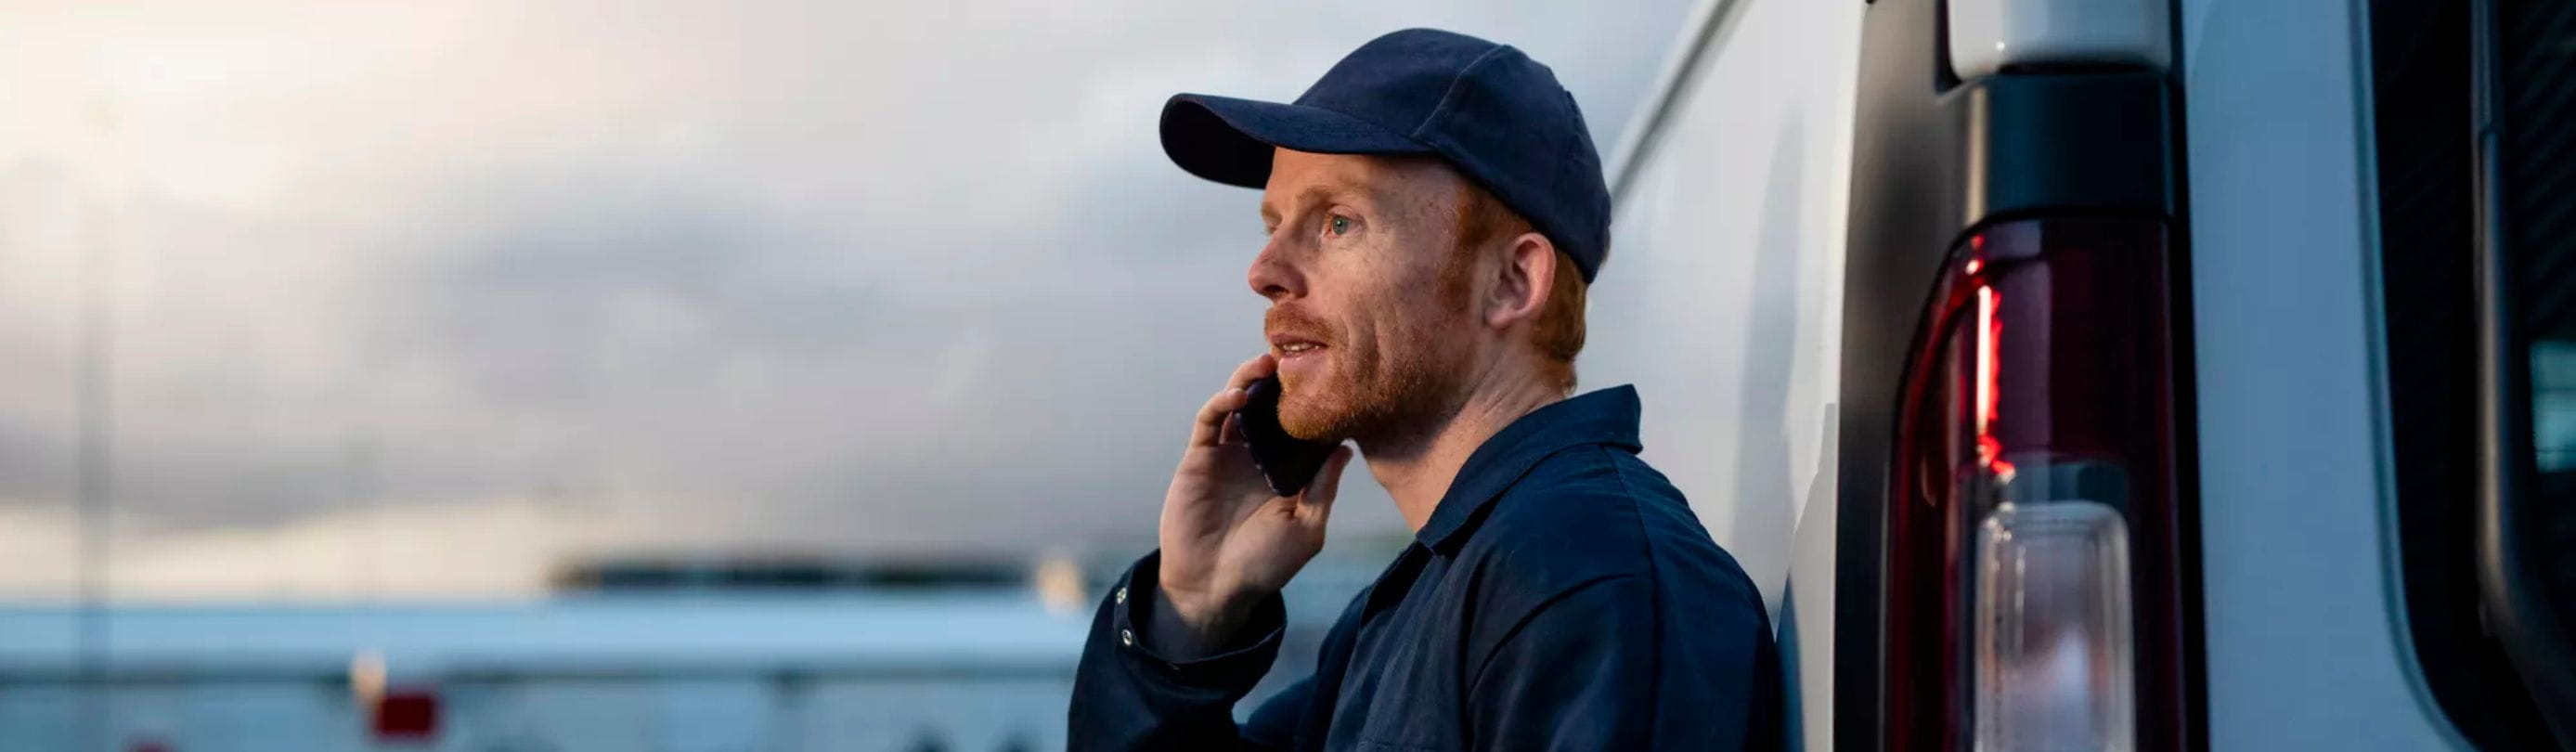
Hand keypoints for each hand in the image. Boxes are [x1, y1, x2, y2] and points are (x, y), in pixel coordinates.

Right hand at [1154, 353, 1355, 646]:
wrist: (1212, 586)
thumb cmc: (1264, 565)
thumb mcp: (1306, 530)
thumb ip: (1323, 489)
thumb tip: (1346, 448)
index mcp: (1290, 472)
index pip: (1305, 428)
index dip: (1316, 403)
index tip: (1334, 377)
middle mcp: (1260, 457)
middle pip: (1272, 407)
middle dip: (1283, 382)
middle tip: (1297, 357)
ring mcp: (1229, 454)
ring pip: (1241, 405)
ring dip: (1251, 380)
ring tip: (1267, 364)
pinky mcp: (1199, 457)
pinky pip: (1210, 420)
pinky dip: (1222, 401)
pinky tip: (1238, 395)